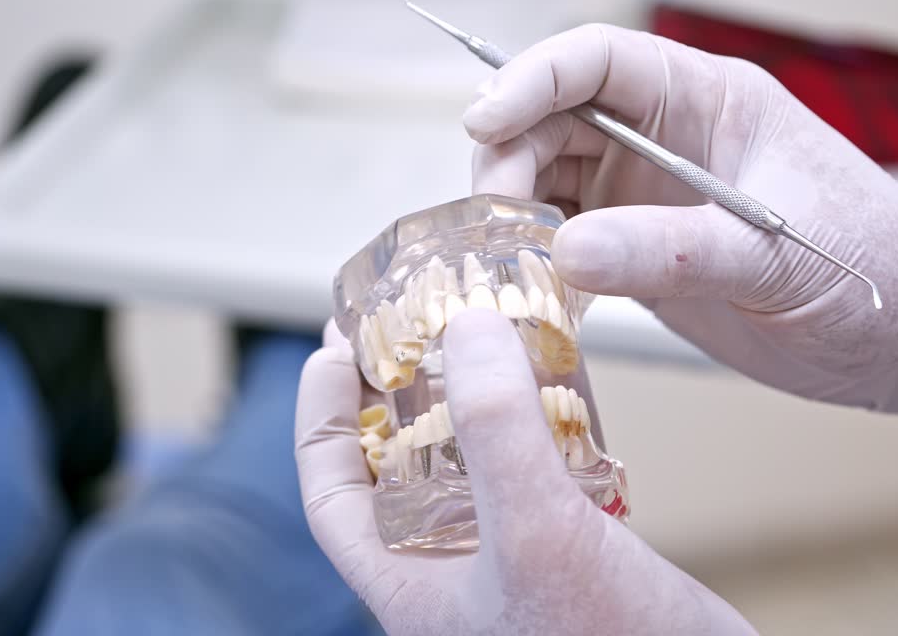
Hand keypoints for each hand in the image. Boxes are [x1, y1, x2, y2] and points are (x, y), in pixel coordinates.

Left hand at [295, 310, 755, 634]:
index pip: (334, 490)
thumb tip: (467, 327)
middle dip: (404, 389)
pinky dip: (545, 419)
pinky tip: (563, 383)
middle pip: (401, 462)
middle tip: (413, 320)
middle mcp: (454, 566)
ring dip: (480, 397)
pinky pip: (540, 468)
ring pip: (476, 459)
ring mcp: (515, 557)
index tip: (332, 346)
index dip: (323, 416)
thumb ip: (497, 430)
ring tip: (487, 334)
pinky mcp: (575, 546)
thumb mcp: (535, 533)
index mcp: (410, 578)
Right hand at [464, 24, 897, 438]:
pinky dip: (539, 262)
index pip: (598, 60)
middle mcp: (668, 139)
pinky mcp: (643, 252)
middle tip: (496, 219)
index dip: (531, 79)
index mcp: (709, 100)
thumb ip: (674, 250)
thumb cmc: (877, 267)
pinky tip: (536, 293)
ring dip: (515, 213)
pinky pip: (567, 242)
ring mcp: (650, 195)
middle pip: (554, 118)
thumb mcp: (778, 255)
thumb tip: (568, 248)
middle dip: (509, 157)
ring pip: (549, 180)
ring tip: (507, 261)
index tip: (485, 123)